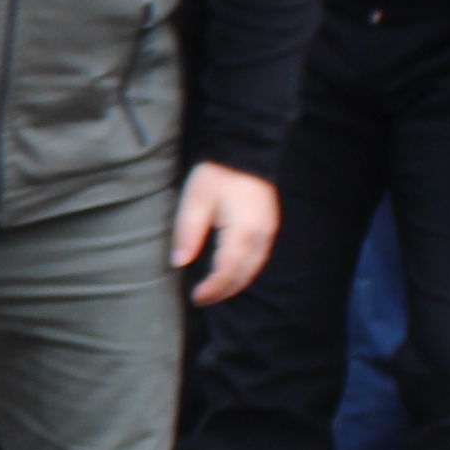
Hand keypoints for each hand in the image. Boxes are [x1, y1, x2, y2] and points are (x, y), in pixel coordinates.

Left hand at [172, 164, 280, 304]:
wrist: (245, 150)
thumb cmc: (217, 174)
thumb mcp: (195, 201)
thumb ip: (188, 233)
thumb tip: (179, 262)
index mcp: (242, 231)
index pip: (227, 271)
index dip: (212, 289)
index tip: (195, 297)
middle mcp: (260, 236)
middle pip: (243, 275)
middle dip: (222, 291)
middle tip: (201, 298)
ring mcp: (269, 232)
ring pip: (253, 269)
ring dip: (234, 284)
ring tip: (214, 291)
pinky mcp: (270, 227)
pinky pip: (259, 259)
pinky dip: (244, 271)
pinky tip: (231, 273)